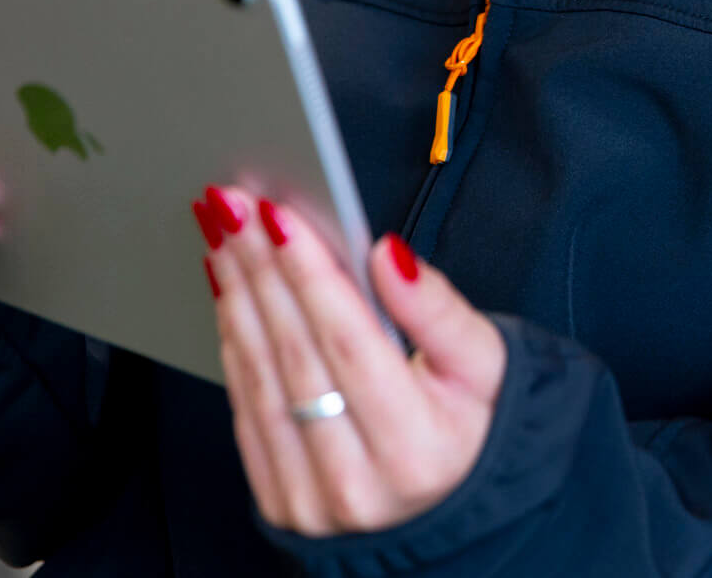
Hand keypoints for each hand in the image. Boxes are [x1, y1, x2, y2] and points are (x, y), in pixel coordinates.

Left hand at [196, 187, 504, 536]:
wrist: (455, 499)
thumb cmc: (476, 421)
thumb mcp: (486, 361)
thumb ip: (438, 310)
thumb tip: (389, 255)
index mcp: (417, 449)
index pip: (349, 343)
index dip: (310, 274)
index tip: (280, 214)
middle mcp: (358, 485)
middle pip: (295, 355)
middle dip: (260, 269)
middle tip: (234, 207)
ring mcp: (310, 501)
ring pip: (259, 381)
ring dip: (237, 299)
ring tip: (225, 237)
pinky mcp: (280, 504)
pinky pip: (246, 410)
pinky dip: (235, 345)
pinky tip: (232, 295)